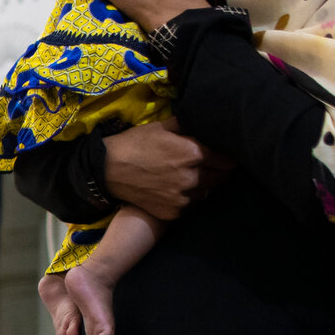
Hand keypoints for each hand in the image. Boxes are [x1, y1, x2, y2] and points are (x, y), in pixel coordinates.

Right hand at [100, 119, 230, 219]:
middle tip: (206, 166)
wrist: (106, 170)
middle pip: (221, 177)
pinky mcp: (172, 212)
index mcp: (194, 153)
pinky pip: (189, 205)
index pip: (228, 159)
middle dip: (217, 171)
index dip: (226, 156)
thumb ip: (188, 125)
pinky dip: (185, 199)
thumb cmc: (135, 143)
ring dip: (202, 186)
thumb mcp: (162, 126)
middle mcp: (193, 178)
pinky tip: (174, 190)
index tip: (221, 155)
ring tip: (189, 178)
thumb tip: (206, 121)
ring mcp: (182, 198)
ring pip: (206, 192)